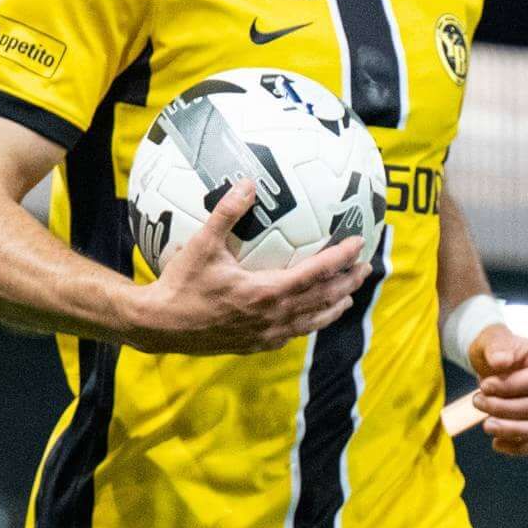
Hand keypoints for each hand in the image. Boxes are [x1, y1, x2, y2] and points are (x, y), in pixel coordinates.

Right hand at [126, 184, 368, 354]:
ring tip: (348, 297)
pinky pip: (292, 334)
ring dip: (334, 307)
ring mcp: (266, 335)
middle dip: (348, 283)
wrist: (160, 326)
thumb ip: (227, 213)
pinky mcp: (256, 345)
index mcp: (266, 292)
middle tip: (366, 268)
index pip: (316, 273)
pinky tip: (311, 317)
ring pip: (312, 321)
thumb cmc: (181, 284)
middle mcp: (273, 317)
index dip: (341, 258)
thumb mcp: (202, 245)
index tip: (359, 244)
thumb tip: (249, 183)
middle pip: (323, 299)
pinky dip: (309, 322)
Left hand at [465, 323, 527, 457]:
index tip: (484, 386)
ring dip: (512, 430)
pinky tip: (497, 443)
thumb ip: (495, 346)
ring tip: (486, 425)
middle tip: (477, 401)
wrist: (496, 364)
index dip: (510, 387)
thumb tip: (500, 361)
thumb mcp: (492, 340)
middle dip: (505, 409)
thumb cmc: (496, 350)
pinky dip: (519, 448)